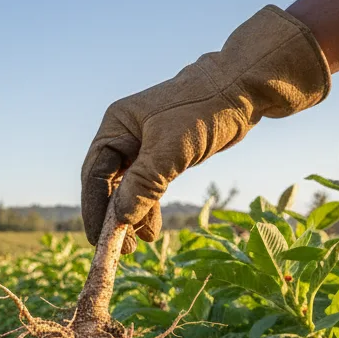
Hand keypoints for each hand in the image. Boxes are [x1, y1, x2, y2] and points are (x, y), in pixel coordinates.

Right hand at [80, 5, 330, 249]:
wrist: (244, 87)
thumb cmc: (204, 110)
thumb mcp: (170, 150)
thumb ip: (142, 185)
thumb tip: (119, 219)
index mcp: (116, 126)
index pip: (95, 174)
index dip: (94, 209)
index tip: (97, 239)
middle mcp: (124, 136)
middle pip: (108, 185)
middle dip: (113, 218)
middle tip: (119, 250)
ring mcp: (143, 146)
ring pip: (128, 190)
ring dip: (131, 217)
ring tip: (136, 246)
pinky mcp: (163, 154)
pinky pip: (147, 187)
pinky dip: (148, 208)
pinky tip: (150, 230)